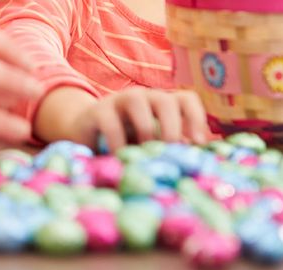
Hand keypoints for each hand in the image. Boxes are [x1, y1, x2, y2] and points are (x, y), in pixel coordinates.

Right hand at [69, 87, 207, 151]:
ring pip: (139, 103)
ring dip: (145, 129)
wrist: (84, 133)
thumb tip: (192, 160)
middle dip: (172, 127)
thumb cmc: (124, 141)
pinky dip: (117, 143)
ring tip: (144, 152)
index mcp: (161, 104)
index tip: (198, 143)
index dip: (196, 118)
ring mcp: (120, 100)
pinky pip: (111, 123)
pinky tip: (119, 158)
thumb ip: (168, 148)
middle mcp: (144, 97)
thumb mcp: (149, 144)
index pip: (186, 99)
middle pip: (166, 100)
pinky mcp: (98, 110)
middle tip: (170, 151)